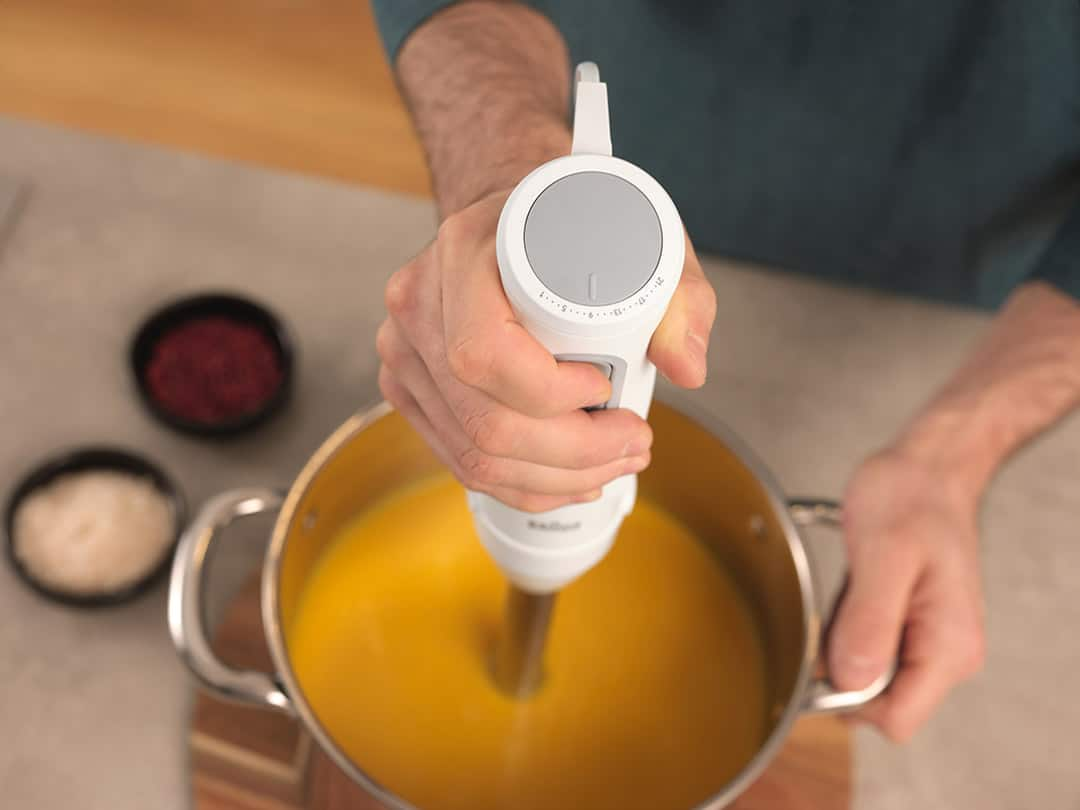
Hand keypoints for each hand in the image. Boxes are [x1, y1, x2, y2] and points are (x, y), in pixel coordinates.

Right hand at [376, 189, 716, 511]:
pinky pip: (460, 459)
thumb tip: (685, 367)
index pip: (486, 352)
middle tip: (633, 443)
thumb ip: (679, 297)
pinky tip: (567, 480)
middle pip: (484, 420)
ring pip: (473, 453)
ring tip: (613, 464)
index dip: (552, 392)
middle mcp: (421, 304)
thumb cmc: (569, 222)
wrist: (506, 217)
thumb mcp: (642, 238)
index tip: (607, 386)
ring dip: (554, 478)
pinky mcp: (410, 387)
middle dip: (573, 453)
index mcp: (463, 253)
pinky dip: (522, 483)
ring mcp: (406, 351)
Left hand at [828, 447, 985, 740]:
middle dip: (843, 668)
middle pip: (879, 702)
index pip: (896, 718)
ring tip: (847, 592)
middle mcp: (948, 652)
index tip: (822, 656)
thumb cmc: (911, 497)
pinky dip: (849, 626)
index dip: (849, 698)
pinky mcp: (913, 624)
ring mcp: (931, 639)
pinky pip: (870, 646)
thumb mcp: (883, 554)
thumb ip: (869, 621)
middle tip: (832, 612)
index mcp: (949, 645)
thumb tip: (852, 679)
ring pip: (870, 675)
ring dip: (844, 643)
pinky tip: (851, 591)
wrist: (927, 466)